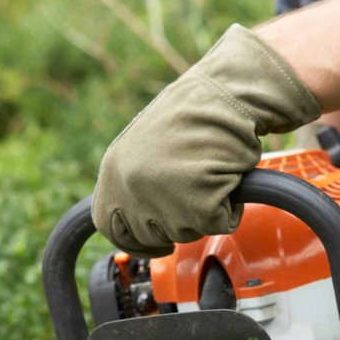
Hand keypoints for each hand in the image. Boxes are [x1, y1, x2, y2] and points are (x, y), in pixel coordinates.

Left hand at [92, 24, 320, 256]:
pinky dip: (229, 207)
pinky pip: (218, 223)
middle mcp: (130, 188)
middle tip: (194, 197)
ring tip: (209, 173)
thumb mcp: (144, 146)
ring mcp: (161, 199)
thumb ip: (131, 181)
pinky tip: (227, 177)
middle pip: (149, 235)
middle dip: (174, 225)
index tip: (157, 244)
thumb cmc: (193, 115)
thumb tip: (130, 217)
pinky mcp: (197, 206)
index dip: (136, 241)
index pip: (110, 227)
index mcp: (112, 172)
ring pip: (185, 232)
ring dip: (203, 213)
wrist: (225, 95)